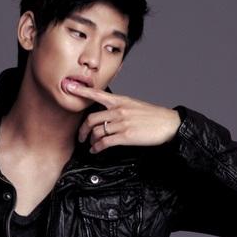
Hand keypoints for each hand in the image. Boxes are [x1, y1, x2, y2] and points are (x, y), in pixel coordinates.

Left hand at [66, 81, 181, 152]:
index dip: (81, 90)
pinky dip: (97, 148)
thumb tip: (108, 116)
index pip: (97, 93)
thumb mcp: (135, 106)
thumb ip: (120, 108)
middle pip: (92, 118)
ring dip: (91, 141)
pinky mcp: (125, 136)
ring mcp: (122, 123)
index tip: (69, 86)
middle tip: (81, 137)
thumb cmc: (153, 117)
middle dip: (83, 130)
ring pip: (97, 131)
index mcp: (120, 100)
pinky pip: (104, 142)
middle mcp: (119, 110)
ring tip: (91, 146)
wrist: (168, 124)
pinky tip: (96, 150)